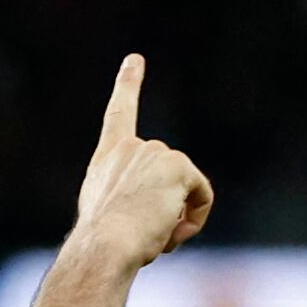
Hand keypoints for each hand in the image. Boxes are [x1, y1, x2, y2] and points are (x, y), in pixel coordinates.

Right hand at [66, 56, 213, 272]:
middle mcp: (131, 147)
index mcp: (108, 157)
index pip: (119, 115)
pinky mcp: (178, 165)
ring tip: (152, 233)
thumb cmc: (103, 245)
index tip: (135, 60)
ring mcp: (156, 152)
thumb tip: (163, 214)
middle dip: (166, 208)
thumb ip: (132, 201)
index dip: (127, 85)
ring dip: (177, 219)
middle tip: (146, 233)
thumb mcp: (110, 217)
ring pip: (185, 190)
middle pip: (170, 177)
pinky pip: (202, 196)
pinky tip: (171, 230)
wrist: (104, 246)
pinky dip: (195, 219)